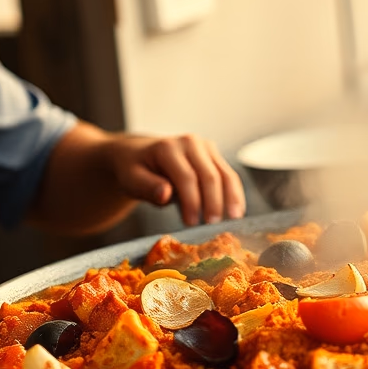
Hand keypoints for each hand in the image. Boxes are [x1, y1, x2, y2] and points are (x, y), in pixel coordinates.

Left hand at [108, 133, 245, 225]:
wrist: (139, 154)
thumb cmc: (134, 170)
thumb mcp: (131, 179)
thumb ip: (147, 187)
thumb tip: (166, 194)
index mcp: (168, 147)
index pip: (186, 177)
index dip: (192, 201)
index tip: (191, 223)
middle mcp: (190, 142)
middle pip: (209, 175)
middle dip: (213, 202)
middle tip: (212, 226)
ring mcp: (205, 147)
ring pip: (225, 174)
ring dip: (231, 197)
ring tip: (234, 219)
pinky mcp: (213, 155)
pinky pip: (229, 175)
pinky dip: (235, 193)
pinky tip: (236, 211)